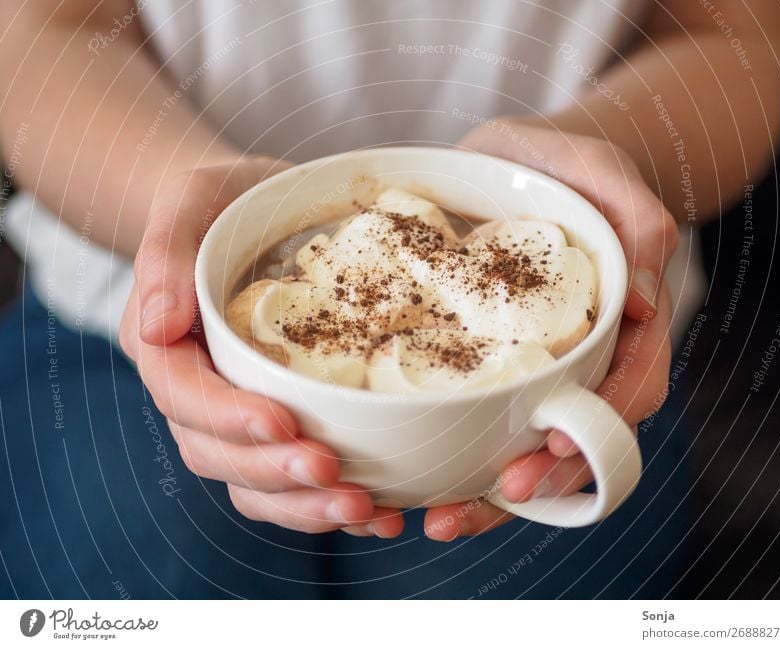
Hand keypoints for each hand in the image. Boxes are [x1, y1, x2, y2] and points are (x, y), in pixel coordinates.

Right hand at [119, 156, 403, 537]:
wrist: (247, 212)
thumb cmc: (218, 201)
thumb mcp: (188, 200)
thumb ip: (163, 252)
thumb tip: (157, 324)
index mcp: (167, 345)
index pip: (184, 395)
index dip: (228, 417)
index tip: (281, 421)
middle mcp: (198, 391)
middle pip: (219, 454)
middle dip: (275, 473)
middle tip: (335, 474)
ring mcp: (237, 412)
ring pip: (255, 482)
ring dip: (306, 506)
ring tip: (367, 509)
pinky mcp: (280, 419)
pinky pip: (292, 479)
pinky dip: (328, 502)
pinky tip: (380, 511)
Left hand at [423, 120, 678, 540]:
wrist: (515, 167)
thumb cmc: (561, 167)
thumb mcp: (599, 169)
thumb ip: (634, 216)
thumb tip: (647, 299)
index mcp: (621, 323)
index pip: (629, 388)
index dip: (597, 426)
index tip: (550, 449)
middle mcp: (580, 357)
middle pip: (577, 435)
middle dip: (541, 479)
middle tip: (490, 498)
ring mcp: (533, 367)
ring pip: (525, 444)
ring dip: (493, 493)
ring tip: (443, 515)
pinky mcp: (483, 364)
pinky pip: (478, 420)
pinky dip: (456, 458)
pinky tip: (420, 482)